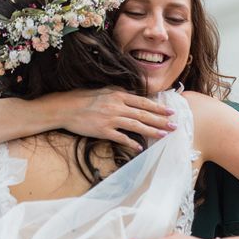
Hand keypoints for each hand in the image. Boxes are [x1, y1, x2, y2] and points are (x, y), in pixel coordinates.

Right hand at [46, 88, 176, 150]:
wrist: (64, 108)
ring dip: (151, 131)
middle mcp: (117, 106)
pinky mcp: (103, 130)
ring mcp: (110, 119)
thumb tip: (134, 96)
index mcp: (118, 95)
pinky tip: (140, 147)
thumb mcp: (104, 91)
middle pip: (144, 114)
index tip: (170, 111)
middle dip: (161, 120)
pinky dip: (131, 143)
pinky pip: (120, 138)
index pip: (143, 102)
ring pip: (136, 125)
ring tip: (163, 135)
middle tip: (174, 126)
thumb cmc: (83, 98)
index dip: (158, 107)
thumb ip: (120, 93)